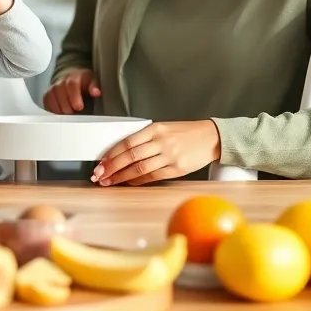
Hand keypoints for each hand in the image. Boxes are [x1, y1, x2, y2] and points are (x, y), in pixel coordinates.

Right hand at [42, 68, 100, 113]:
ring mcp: (52, 88)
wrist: (69, 76)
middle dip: (66, 105)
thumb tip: (96, 93)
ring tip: (67, 115)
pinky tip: (59, 115)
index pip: (71, 84)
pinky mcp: (47, 95)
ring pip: (50, 97)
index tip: (79, 107)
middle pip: (59, 91)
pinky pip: (46, 102)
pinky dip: (51, 110)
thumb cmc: (82, 81)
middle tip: (73, 113)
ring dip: (58, 108)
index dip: (74, 96)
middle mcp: (60, 81)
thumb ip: (93, 87)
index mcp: (73, 77)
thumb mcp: (91, 81)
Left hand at [90, 121, 221, 185]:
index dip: (111, 154)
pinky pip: (152, 177)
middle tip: (99, 175)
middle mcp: (161, 142)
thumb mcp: (163, 128)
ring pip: (139, 168)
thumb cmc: (185, 133)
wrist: (211, 138)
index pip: (127, 142)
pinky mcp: (176, 169)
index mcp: (155, 129)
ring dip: (121, 177)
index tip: (100, 162)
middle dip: (111, 167)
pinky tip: (128, 182)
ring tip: (109, 181)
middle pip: (130, 156)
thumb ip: (144, 138)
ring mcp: (169, 156)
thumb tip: (121, 152)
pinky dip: (137, 180)